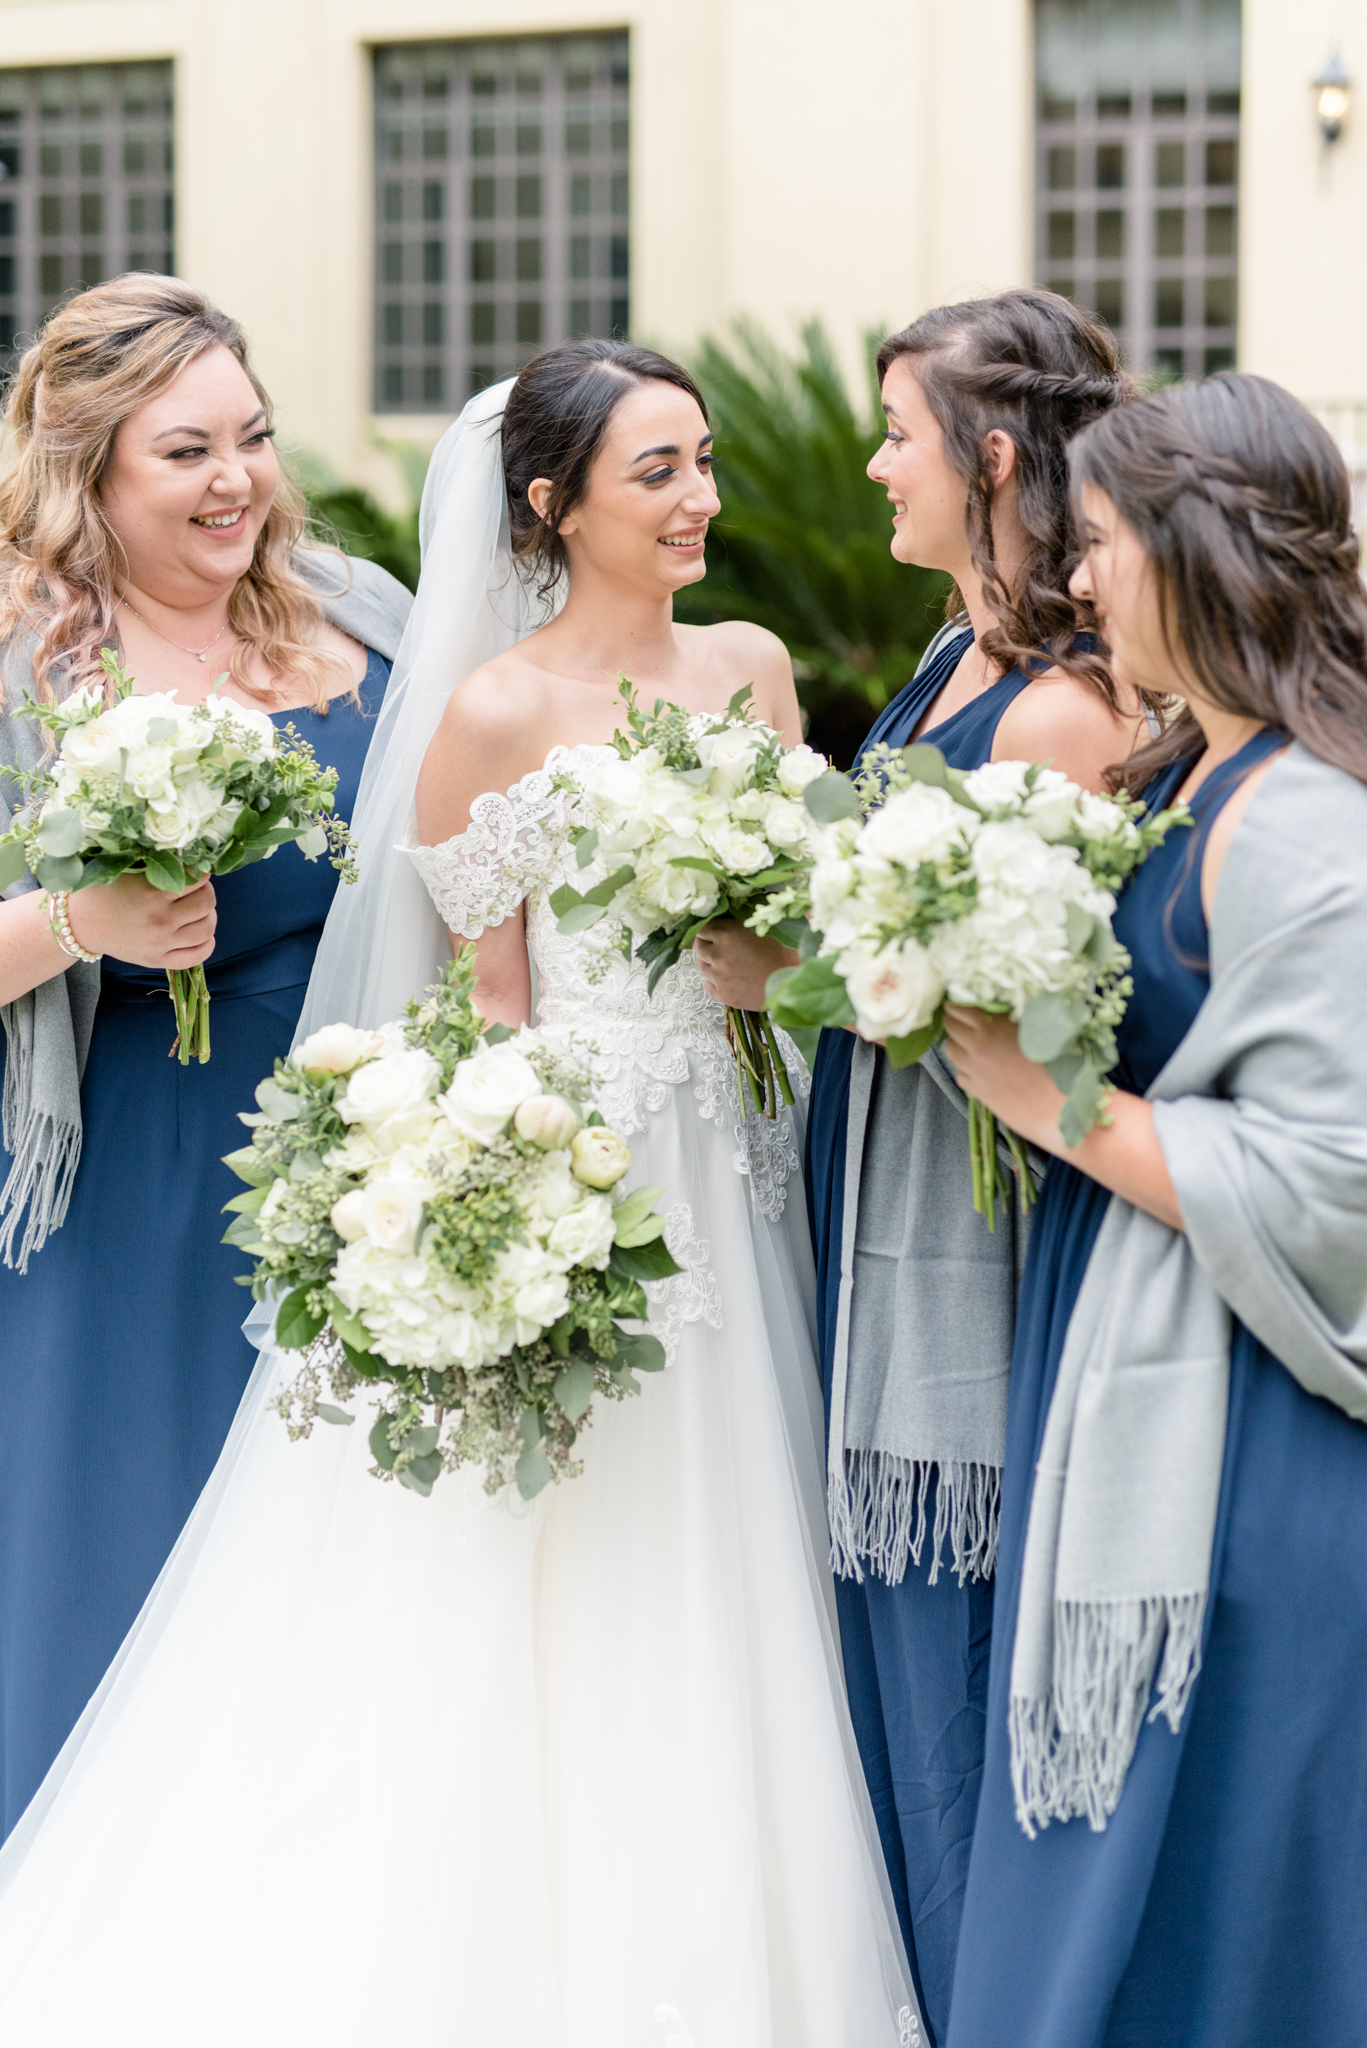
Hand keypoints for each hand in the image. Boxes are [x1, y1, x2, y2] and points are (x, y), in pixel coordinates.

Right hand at [68, 872, 217, 970]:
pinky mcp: (157, 960)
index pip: (197, 879)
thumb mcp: (125, 869)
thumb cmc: (101, 891)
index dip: (200, 870)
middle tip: (197, 887)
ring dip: (209, 914)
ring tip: (199, 907)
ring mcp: (161, 944)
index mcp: (152, 894)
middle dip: (206, 890)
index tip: (194, 868)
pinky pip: (196, 956)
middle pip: (206, 903)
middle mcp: (160, 921)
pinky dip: (207, 943)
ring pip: (206, 929)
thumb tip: (189, 855)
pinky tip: (202, 933)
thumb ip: (155, 864)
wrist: (78, 924)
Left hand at [693, 919, 797, 1008]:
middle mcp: (717, 954)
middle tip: (721, 948)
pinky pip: (708, 985)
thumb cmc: (782, 953)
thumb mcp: (760, 929)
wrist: (792, 982)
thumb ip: (739, 923)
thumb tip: (727, 916)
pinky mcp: (723, 994)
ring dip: (709, 962)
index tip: (715, 932)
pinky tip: (728, 979)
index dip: (709, 929)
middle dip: (707, 945)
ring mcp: (718, 976)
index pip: (702, 928)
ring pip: (701, 966)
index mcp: (726, 934)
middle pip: (698, 946)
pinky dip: (714, 981)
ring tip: (726, 963)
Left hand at [943, 1004, 1184, 1227]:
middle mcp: (978, 1045)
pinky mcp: (977, 1092)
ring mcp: (975, 1070)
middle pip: (950, 1025)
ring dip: (960, 1044)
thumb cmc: (1064, 1065)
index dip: (961, 1000)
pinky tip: (985, 1069)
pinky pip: (960, 1074)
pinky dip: (967, 1068)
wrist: (1063, 1110)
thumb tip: (1006, 1000)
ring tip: (980, 1045)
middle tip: (973, 1021)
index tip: (970, 1000)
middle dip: (958, 1020)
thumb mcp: (1043, 1028)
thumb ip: (1017, 1014)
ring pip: (950, 1049)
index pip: (959, 1004)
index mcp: (994, 1025)